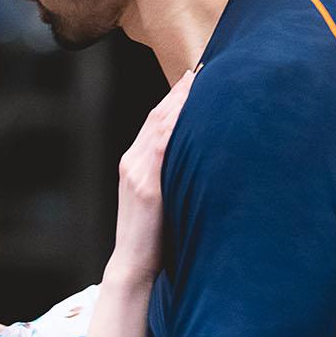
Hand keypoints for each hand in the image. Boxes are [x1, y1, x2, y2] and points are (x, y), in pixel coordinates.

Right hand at [107, 66, 197, 283]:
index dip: (173, 98)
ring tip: (202, 81)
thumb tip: (198, 160)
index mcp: (133, 165)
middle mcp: (132, 163)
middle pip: (156, 116)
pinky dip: (177, 126)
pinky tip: (193, 112)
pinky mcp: (146, 188)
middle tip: (203, 69)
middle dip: (180, 91)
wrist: (132, 267)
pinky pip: (163, 149)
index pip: (154, 122)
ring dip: (181, 101)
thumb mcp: (159, 200)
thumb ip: (170, 176)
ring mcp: (136, 174)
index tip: (194, 78)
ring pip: (159, 127)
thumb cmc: (152, 239)